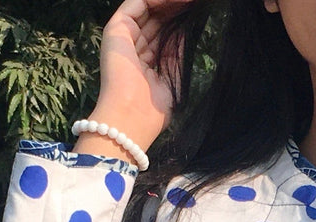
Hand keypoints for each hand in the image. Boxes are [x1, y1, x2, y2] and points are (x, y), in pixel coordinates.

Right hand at [79, 0, 200, 154]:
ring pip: (149, 9)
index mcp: (146, 63)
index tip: (199, 14)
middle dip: (177, 9)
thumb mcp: (173, 79)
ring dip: (170, 2)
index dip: (181, 23)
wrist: (132, 117)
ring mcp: (124, 37)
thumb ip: (178, 55)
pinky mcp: (116, 29)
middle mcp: (134, 48)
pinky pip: (138, 4)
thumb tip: (187, 31)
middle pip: (158, 19)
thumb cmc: (152, 110)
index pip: (165, 35)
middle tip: (197, 2)